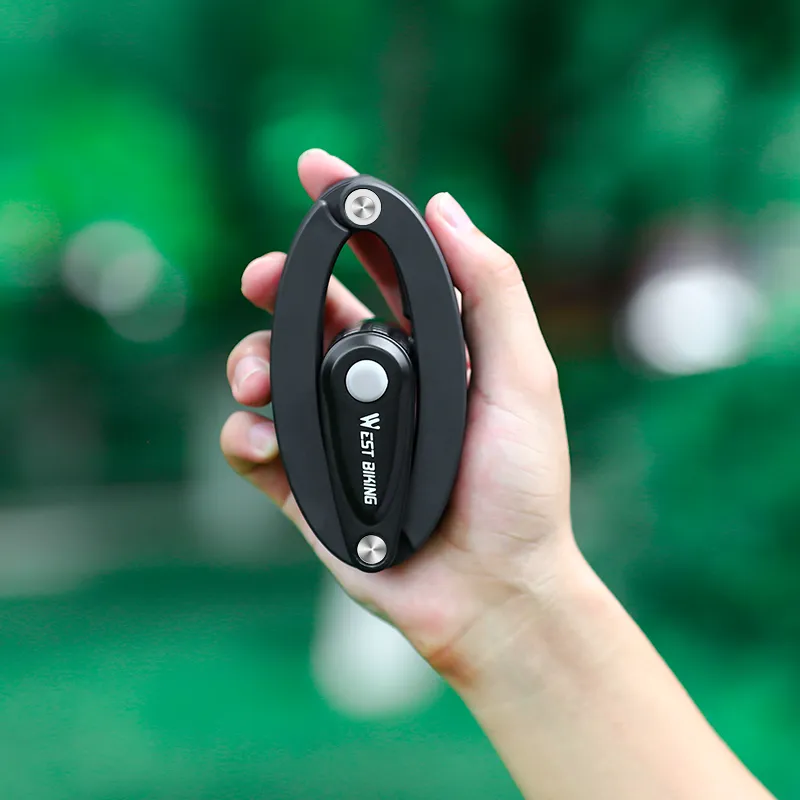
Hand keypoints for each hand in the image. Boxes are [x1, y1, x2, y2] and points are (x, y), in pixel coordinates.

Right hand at [221, 148, 576, 684]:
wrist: (491, 591)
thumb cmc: (518, 489)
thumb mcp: (524, 378)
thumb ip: (490, 290)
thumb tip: (444, 206)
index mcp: (433, 348)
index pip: (384, 265)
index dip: (348, 214)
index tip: (313, 171)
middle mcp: (382, 380)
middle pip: (314, 311)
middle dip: (282, 284)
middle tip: (264, 277)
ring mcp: (340, 430)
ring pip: (273, 371)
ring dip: (250, 358)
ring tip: (255, 376)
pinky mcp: (308, 484)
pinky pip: (255, 446)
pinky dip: (244, 435)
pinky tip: (261, 441)